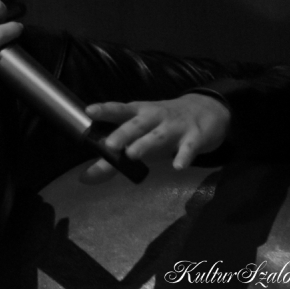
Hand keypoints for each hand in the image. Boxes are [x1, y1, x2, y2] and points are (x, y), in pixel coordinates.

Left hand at [78, 93, 230, 183]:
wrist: (206, 111)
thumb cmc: (161, 126)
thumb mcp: (138, 137)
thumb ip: (111, 160)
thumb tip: (83, 178)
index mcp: (138, 113)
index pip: (119, 110)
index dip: (105, 110)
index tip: (89, 111)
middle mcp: (154, 117)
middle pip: (137, 124)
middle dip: (124, 133)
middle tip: (111, 144)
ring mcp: (175, 126)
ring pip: (159, 135)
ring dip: (146, 143)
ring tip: (133, 154)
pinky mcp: (195, 137)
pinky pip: (189, 148)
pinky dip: (183, 156)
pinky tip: (177, 166)